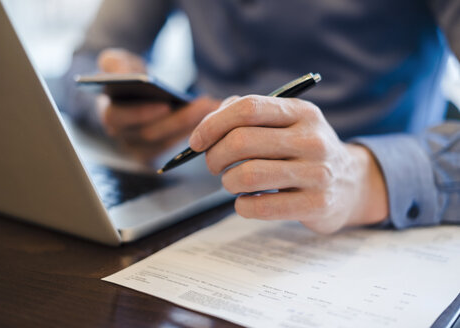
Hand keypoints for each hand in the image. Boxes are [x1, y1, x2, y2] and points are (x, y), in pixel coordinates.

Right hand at [96, 48, 219, 161]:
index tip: (165, 104)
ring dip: (190, 124)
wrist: (138, 92)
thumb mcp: (119, 62)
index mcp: (109, 111)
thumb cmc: (128, 75)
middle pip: (148, 133)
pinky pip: (174, 146)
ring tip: (211, 106)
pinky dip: (192, 130)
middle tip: (201, 104)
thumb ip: (115, 63)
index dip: (140, 113)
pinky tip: (210, 115)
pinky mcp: (154, 153)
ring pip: (166, 141)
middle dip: (177, 119)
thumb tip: (123, 73)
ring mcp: (137, 147)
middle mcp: (121, 135)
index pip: (117, 118)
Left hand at [189, 95, 388, 233]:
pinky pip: (262, 206)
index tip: (196, 141)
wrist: (351, 184)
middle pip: (242, 141)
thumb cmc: (304, 151)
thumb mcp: (288, 123)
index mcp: (301, 112)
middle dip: (214, 156)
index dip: (213, 124)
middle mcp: (311, 139)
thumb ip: (250, 114)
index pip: (249, 108)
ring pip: (248, 175)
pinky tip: (244, 202)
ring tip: (231, 183)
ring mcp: (317, 173)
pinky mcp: (316, 204)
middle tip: (213, 165)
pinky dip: (241, 206)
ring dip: (227, 182)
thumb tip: (211, 119)